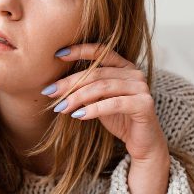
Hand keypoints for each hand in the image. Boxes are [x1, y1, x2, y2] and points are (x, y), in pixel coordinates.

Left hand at [44, 44, 168, 162]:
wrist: (143, 143)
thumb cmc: (119, 119)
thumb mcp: (99, 101)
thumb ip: (86, 90)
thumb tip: (57, 87)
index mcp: (124, 66)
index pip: (101, 51)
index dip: (80, 50)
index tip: (58, 55)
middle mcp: (134, 73)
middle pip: (97, 73)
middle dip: (70, 83)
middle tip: (49, 92)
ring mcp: (141, 87)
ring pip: (103, 87)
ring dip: (78, 97)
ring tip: (60, 107)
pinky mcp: (144, 104)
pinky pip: (114, 103)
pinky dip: (94, 109)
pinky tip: (78, 116)